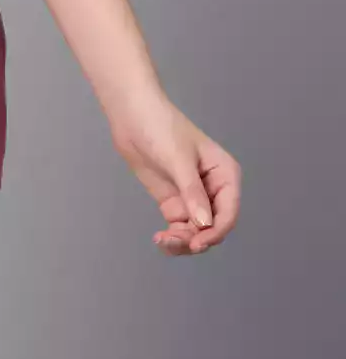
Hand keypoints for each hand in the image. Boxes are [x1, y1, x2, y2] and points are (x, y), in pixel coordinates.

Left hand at [107, 90, 241, 255]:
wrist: (130, 114)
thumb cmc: (161, 127)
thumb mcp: (178, 159)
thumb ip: (192, 192)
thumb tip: (206, 225)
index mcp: (225, 175)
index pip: (228, 212)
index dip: (216, 232)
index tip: (197, 244)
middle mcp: (213, 189)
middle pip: (213, 227)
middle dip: (196, 239)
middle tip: (172, 241)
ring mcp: (193, 197)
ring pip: (196, 232)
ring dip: (183, 242)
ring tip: (163, 240)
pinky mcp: (174, 202)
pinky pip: (180, 228)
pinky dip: (173, 238)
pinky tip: (161, 240)